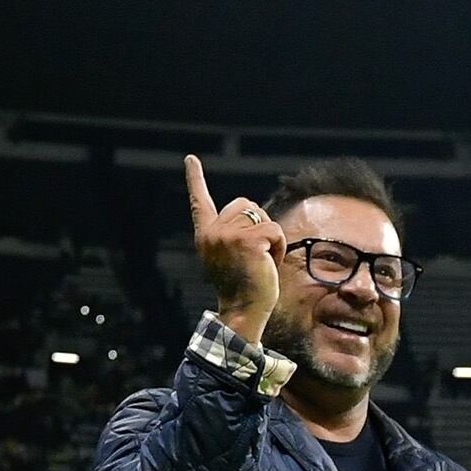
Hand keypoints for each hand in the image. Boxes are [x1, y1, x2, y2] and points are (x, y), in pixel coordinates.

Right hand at [186, 154, 280, 341]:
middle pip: (246, 204)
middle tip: (254, 256)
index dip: (195, 179)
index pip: (199, 202)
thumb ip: (234, 232)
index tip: (191, 159)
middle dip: (258, 225)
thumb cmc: (242, 287)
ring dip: (271, 239)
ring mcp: (228, 235)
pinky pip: (276, 231)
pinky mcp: (248, 241)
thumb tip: (251, 210)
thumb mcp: (230, 255)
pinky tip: (269, 264)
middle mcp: (213, 232)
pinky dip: (280, 248)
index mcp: (205, 235)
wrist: (243, 311)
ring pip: (263, 217)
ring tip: (261, 262)